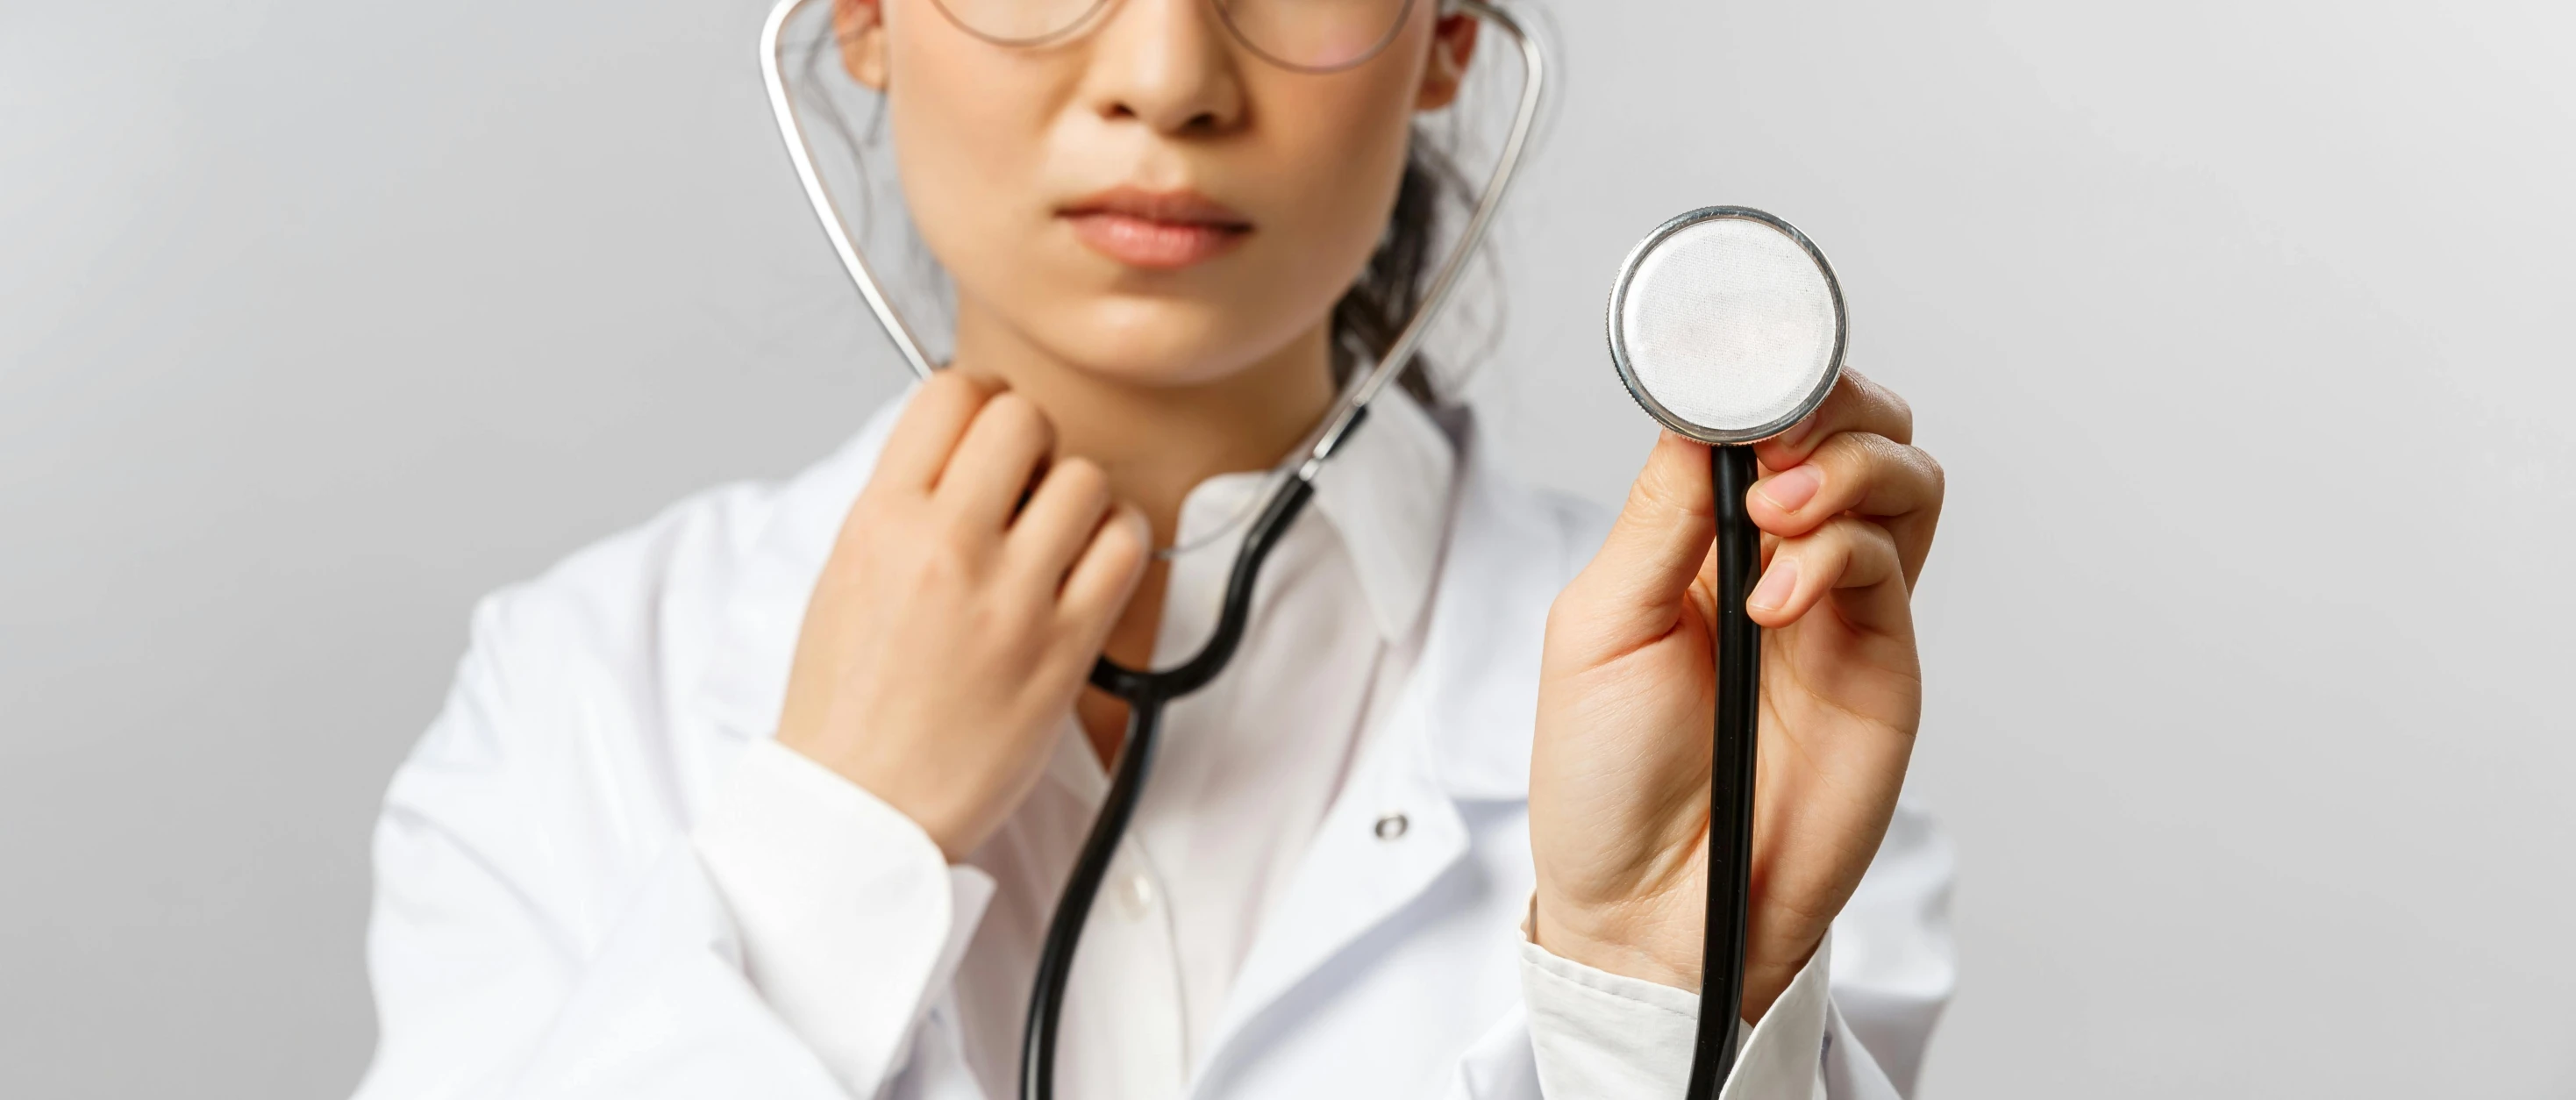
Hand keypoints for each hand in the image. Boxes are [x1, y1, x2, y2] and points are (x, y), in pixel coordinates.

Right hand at [777, 373, 1151, 860]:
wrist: (861, 810)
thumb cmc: (849, 708)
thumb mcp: (844, 575)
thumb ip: (903, 502)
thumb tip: (962, 446)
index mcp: (880, 522)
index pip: (950, 392)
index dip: (977, 401)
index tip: (982, 433)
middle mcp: (947, 547)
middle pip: (1024, 418)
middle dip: (1029, 442)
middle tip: (1020, 485)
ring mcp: (1012, 598)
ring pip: (1085, 477)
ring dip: (1077, 497)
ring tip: (1052, 538)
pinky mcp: (1065, 647)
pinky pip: (1126, 547)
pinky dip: (1117, 543)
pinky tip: (1087, 569)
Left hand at [1529, 370, 1941, 1022]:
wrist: (1646, 910)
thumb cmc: (1607, 779)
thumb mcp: (1600, 626)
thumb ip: (1659, 517)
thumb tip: (1704, 415)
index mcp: (1702, 535)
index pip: (1761, 418)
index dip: (1764, 379)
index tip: (1741, 366)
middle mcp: (1782, 557)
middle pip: (1856, 426)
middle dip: (1828, 405)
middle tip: (1773, 441)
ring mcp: (1842, 609)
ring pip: (1903, 480)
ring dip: (1847, 466)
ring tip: (1777, 510)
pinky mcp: (1882, 665)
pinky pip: (1893, 568)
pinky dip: (1840, 553)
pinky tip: (1776, 596)